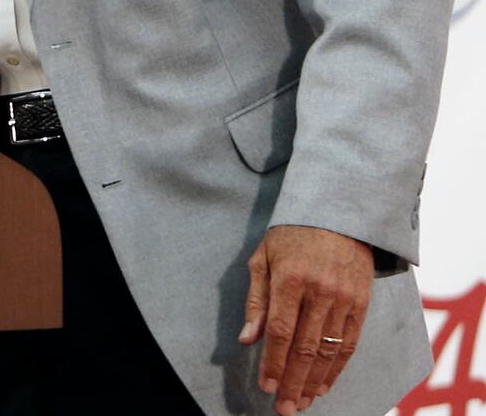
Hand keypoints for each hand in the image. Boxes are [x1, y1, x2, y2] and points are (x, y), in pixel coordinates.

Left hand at [239, 224, 373, 413]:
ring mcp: (344, 299)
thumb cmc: (291, 235)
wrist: (339, 213)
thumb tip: (246, 339)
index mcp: (290, 278)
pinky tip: (324, 385)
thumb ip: (256, 299)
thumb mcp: (263, 257)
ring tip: (302, 402)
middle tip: (284, 408)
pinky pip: (349, 344)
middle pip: (305, 348)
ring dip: (315, 382)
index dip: (272, 362)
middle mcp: (319, 291)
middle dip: (292, 382)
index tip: (265, 386)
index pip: (279, 331)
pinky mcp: (361, 304)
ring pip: (329, 352)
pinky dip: (337, 369)